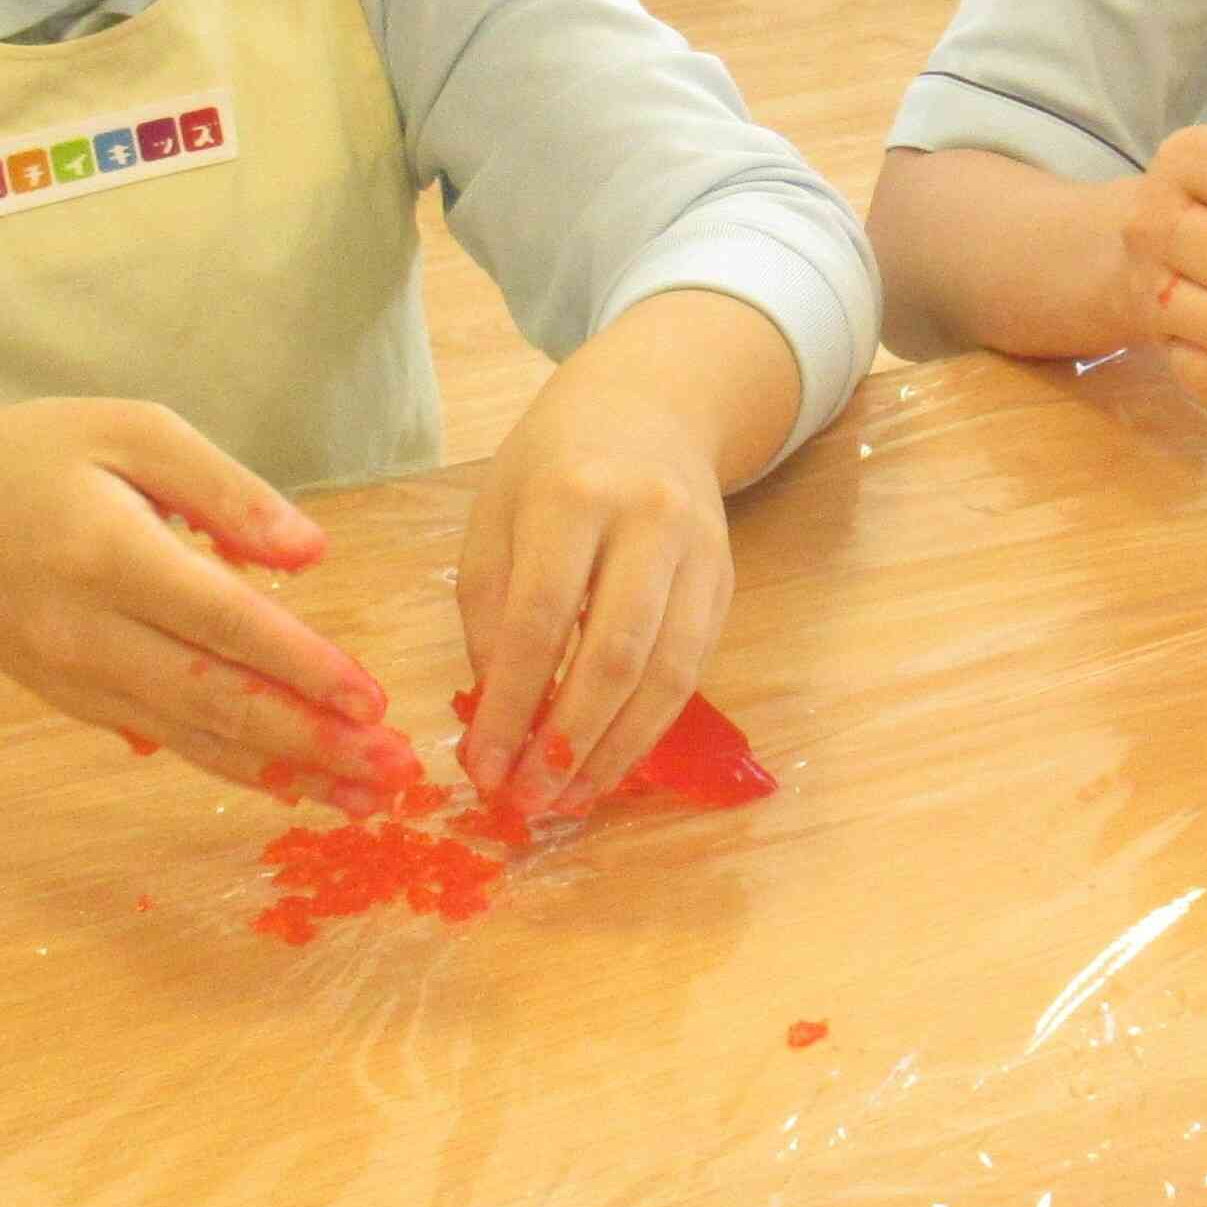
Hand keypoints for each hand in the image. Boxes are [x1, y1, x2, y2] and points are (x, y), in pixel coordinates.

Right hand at [0, 400, 408, 809]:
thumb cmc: (37, 458)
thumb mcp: (132, 432)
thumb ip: (226, 490)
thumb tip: (313, 555)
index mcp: (108, 554)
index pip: (222, 621)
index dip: (301, 664)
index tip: (372, 700)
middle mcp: (90, 632)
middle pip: (217, 699)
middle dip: (314, 742)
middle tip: (396, 772)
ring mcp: (80, 678)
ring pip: (198, 737)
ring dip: (290, 772)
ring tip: (368, 798)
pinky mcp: (79, 703)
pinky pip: (170, 741)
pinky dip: (237, 767)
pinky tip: (297, 785)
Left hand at [457, 363, 736, 819]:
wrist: (653, 406)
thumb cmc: (554, 465)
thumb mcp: (496, 514)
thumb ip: (488, 610)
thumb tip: (498, 717)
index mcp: (571, 496)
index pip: (538, 620)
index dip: (510, 705)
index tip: (482, 768)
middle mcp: (647, 521)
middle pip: (614, 654)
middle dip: (569, 742)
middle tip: (529, 801)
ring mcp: (698, 552)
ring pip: (667, 674)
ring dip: (616, 750)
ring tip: (570, 799)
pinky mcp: (725, 582)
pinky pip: (692, 670)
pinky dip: (649, 726)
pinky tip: (610, 760)